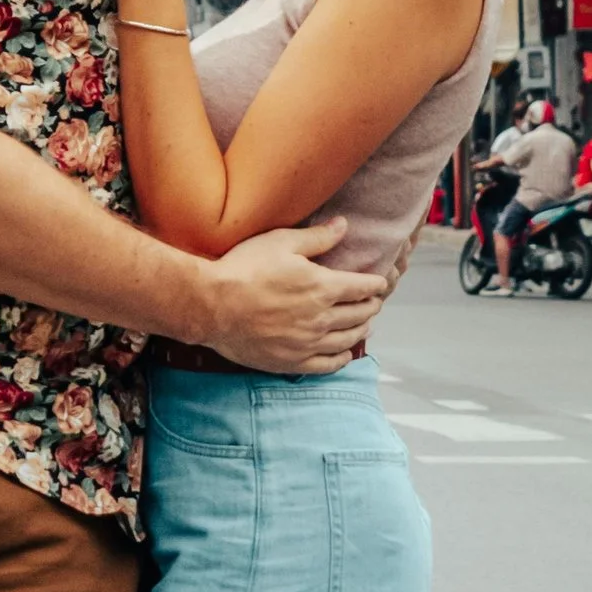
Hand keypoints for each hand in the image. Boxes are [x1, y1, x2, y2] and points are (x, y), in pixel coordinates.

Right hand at [197, 219, 393, 375]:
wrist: (211, 306)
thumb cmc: (243, 269)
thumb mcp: (280, 242)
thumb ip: (317, 238)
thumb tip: (344, 226)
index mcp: (323, 286)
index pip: (362, 287)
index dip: (375, 284)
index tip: (380, 283)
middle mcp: (321, 318)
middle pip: (359, 314)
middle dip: (371, 306)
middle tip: (373, 302)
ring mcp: (308, 343)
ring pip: (348, 340)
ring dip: (361, 331)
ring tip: (365, 325)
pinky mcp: (292, 361)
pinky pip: (328, 365)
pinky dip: (342, 359)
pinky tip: (345, 355)